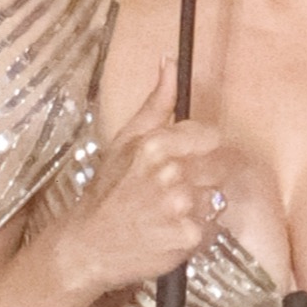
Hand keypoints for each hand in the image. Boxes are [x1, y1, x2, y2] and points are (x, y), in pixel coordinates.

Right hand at [51, 58, 221, 298]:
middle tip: (174, 192)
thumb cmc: (108, 191)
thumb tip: (170, 62)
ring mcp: (180, 207)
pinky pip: (211, 228)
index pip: (210, 137)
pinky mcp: (187, 238)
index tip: (189, 160)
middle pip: (217, 167)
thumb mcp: (125, 139)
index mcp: (156, 144)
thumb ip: (156, 102)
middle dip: (201, 178)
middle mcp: (170, 174)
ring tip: (170, 212)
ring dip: (200, 206)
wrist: (89, 245)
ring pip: (215, 197)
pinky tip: (173, 231)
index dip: (203, 149)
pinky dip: (197, 231)